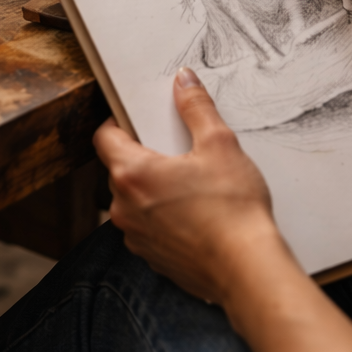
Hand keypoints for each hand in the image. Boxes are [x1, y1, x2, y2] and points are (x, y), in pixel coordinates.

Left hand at [94, 69, 287, 305]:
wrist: (247, 270)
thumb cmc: (232, 209)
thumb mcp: (219, 143)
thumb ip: (196, 108)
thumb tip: (183, 81)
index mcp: (132, 174)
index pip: (104, 137)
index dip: (119, 122)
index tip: (140, 116)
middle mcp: (124, 208)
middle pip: (121, 168)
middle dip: (145, 154)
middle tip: (178, 147)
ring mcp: (137, 237)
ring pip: (136, 199)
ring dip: (155, 187)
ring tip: (193, 182)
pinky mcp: (153, 258)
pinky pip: (150, 226)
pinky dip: (165, 215)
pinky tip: (198, 212)